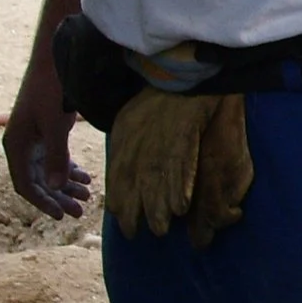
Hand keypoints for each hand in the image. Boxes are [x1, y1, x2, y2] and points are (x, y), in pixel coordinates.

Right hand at [4, 61, 91, 218]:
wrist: (55, 60)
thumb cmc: (51, 90)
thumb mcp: (55, 125)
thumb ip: (56, 156)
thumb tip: (55, 186)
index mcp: (15, 146)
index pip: (25, 184)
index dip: (43, 202)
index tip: (61, 215)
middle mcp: (21, 145)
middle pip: (38, 181)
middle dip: (59, 196)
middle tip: (80, 210)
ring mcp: (33, 139)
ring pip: (48, 170)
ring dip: (66, 184)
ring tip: (87, 196)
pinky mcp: (46, 132)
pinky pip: (56, 157)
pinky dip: (69, 167)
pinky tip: (85, 177)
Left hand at [105, 89, 222, 240]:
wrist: (179, 69)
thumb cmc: (156, 96)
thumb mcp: (129, 118)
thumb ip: (127, 144)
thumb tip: (126, 170)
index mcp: (124, 138)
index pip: (117, 177)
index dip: (120, 201)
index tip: (122, 218)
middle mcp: (139, 142)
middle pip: (133, 185)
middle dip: (134, 213)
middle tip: (137, 232)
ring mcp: (162, 140)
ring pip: (156, 182)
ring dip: (157, 209)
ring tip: (159, 229)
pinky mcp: (184, 136)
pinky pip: (181, 167)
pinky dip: (180, 188)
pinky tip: (180, 207)